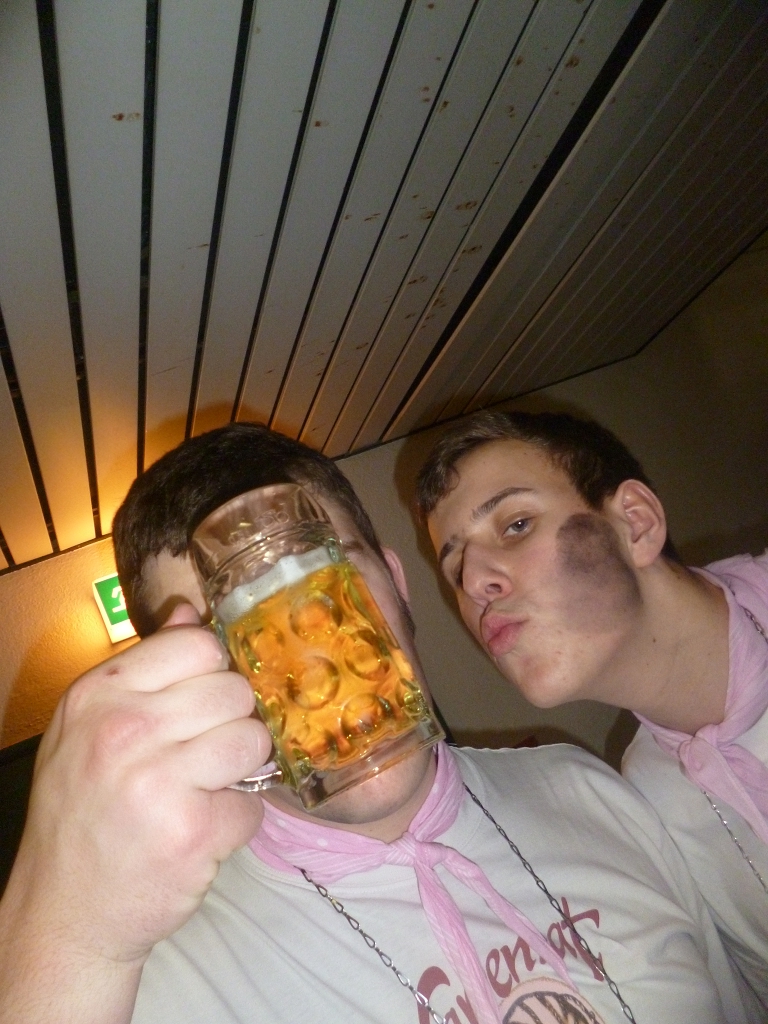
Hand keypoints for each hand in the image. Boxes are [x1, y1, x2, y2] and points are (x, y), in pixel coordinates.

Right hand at [0, 605, 270, 1021]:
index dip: (213, 674)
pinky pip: (254, 802)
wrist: (65, 913)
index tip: (202, 703)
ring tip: (204, 791)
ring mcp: (157, 780)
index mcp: (99, 693)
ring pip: (253, 739)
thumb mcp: (92, 725)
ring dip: (240, 770)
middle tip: (202, 756)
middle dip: (230, 723)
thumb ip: (146, 666)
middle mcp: (124, 728)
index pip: (198, 645)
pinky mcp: (192, 830)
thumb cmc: (84, 811)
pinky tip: (202, 830)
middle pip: (234, 690)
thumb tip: (190, 610)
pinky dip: (237, 820)